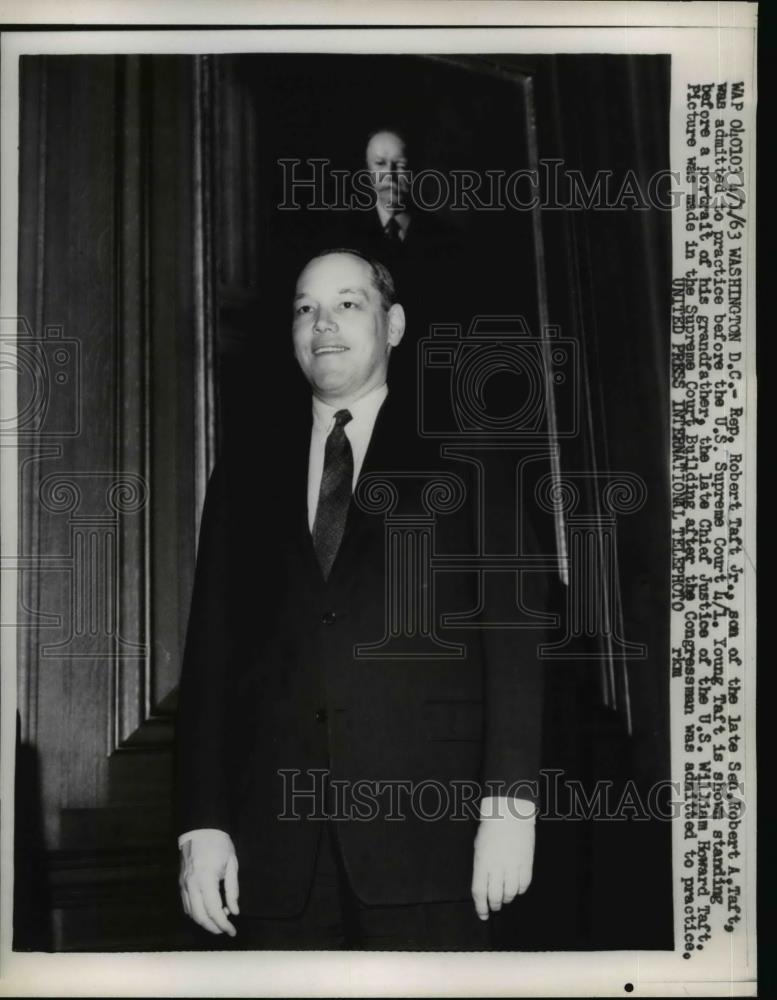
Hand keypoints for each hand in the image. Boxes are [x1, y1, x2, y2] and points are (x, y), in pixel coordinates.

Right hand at [179, 829, 239, 935]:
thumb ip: (232, 889)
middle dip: (213, 927)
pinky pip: (186, 905)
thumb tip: (234, 911)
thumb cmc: (220, 845)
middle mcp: (192, 885)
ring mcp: (184, 884)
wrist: (201, 830)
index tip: (232, 931)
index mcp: (206, 879)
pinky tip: (206, 912)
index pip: (214, 910)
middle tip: (226, 929)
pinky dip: (195, 913)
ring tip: (218, 921)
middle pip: (200, 916)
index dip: (224, 924)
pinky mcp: (181, 883)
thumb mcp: (232, 864)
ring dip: (204, 922)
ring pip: (191, 913)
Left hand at [471, 796, 535, 920]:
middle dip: (494, 905)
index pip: (480, 892)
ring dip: (507, 899)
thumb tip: (484, 888)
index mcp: (482, 862)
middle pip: (495, 896)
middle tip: (494, 906)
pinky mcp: (526, 863)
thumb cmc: (491, 830)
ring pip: (510, 893)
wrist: (509, 814)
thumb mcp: (478, 848)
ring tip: (505, 897)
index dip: (480, 907)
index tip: (482, 914)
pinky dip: (519, 890)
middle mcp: (497, 866)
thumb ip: (481, 868)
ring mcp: (513, 865)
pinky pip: (523, 885)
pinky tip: (516, 887)